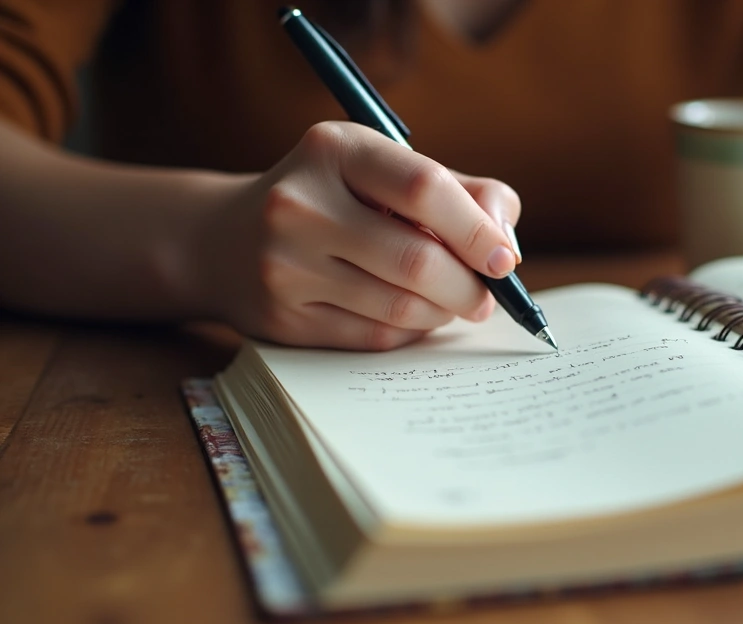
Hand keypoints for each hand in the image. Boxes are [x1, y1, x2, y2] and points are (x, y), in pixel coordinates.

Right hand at [199, 121, 521, 349]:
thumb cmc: (334, 198)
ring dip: (443, 312)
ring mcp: (284, 265)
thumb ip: (462, 192)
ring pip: (400, 307)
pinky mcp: (282, 319)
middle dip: (468, 286)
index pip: (423, 188)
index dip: (476, 228)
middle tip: (486, 296)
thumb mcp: (385, 170)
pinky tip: (412, 315)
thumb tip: (504, 242)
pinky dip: (410, 330)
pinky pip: (375, 337)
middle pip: (417, 259)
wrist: (221, 240)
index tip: (503, 259)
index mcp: (334, 149)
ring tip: (452, 302)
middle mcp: (300, 203)